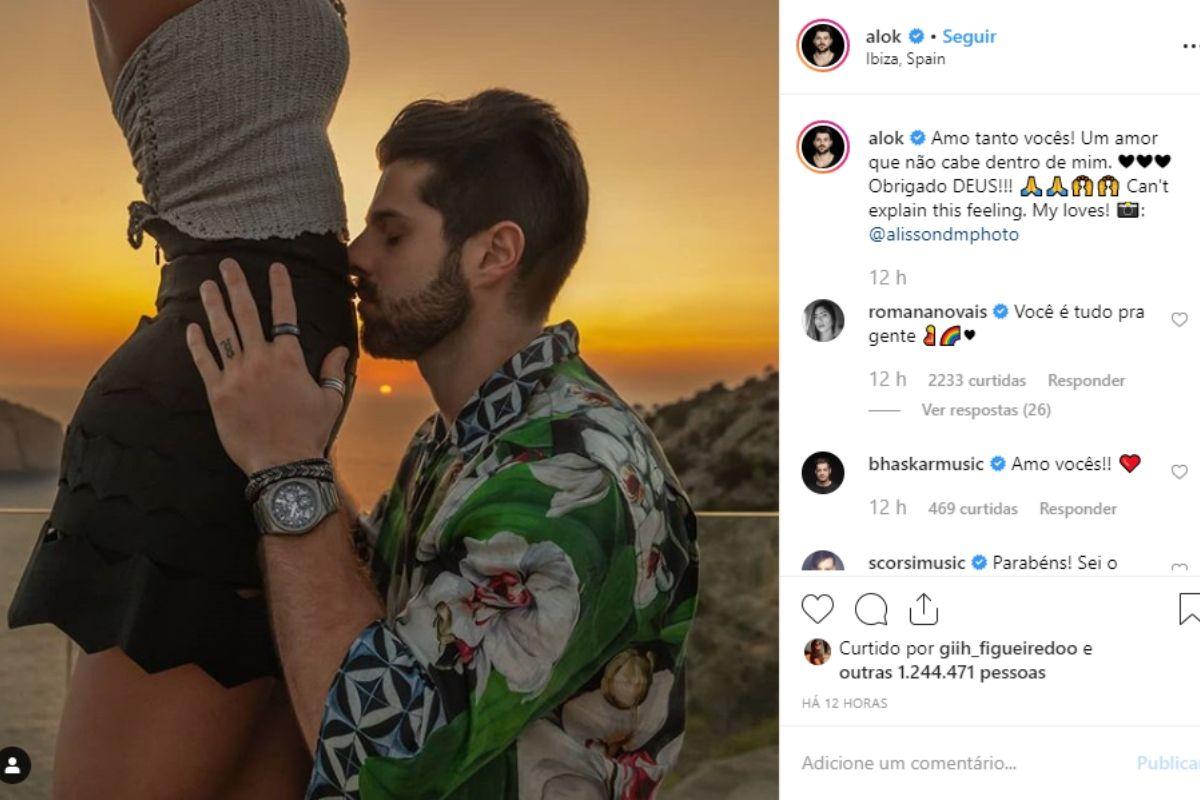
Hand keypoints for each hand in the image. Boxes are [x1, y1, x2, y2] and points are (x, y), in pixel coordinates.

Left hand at [185, 258, 350, 474]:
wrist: (282, 463)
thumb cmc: (310, 432)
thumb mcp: (331, 400)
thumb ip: (334, 371)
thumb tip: (340, 349)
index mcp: (289, 359)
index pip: (285, 314)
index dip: (280, 288)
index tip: (274, 267)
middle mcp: (261, 360)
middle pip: (246, 314)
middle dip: (236, 285)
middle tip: (226, 264)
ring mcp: (236, 375)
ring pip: (222, 332)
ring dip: (213, 306)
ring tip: (206, 286)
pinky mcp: (218, 393)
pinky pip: (205, 362)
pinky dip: (197, 343)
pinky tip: (191, 327)